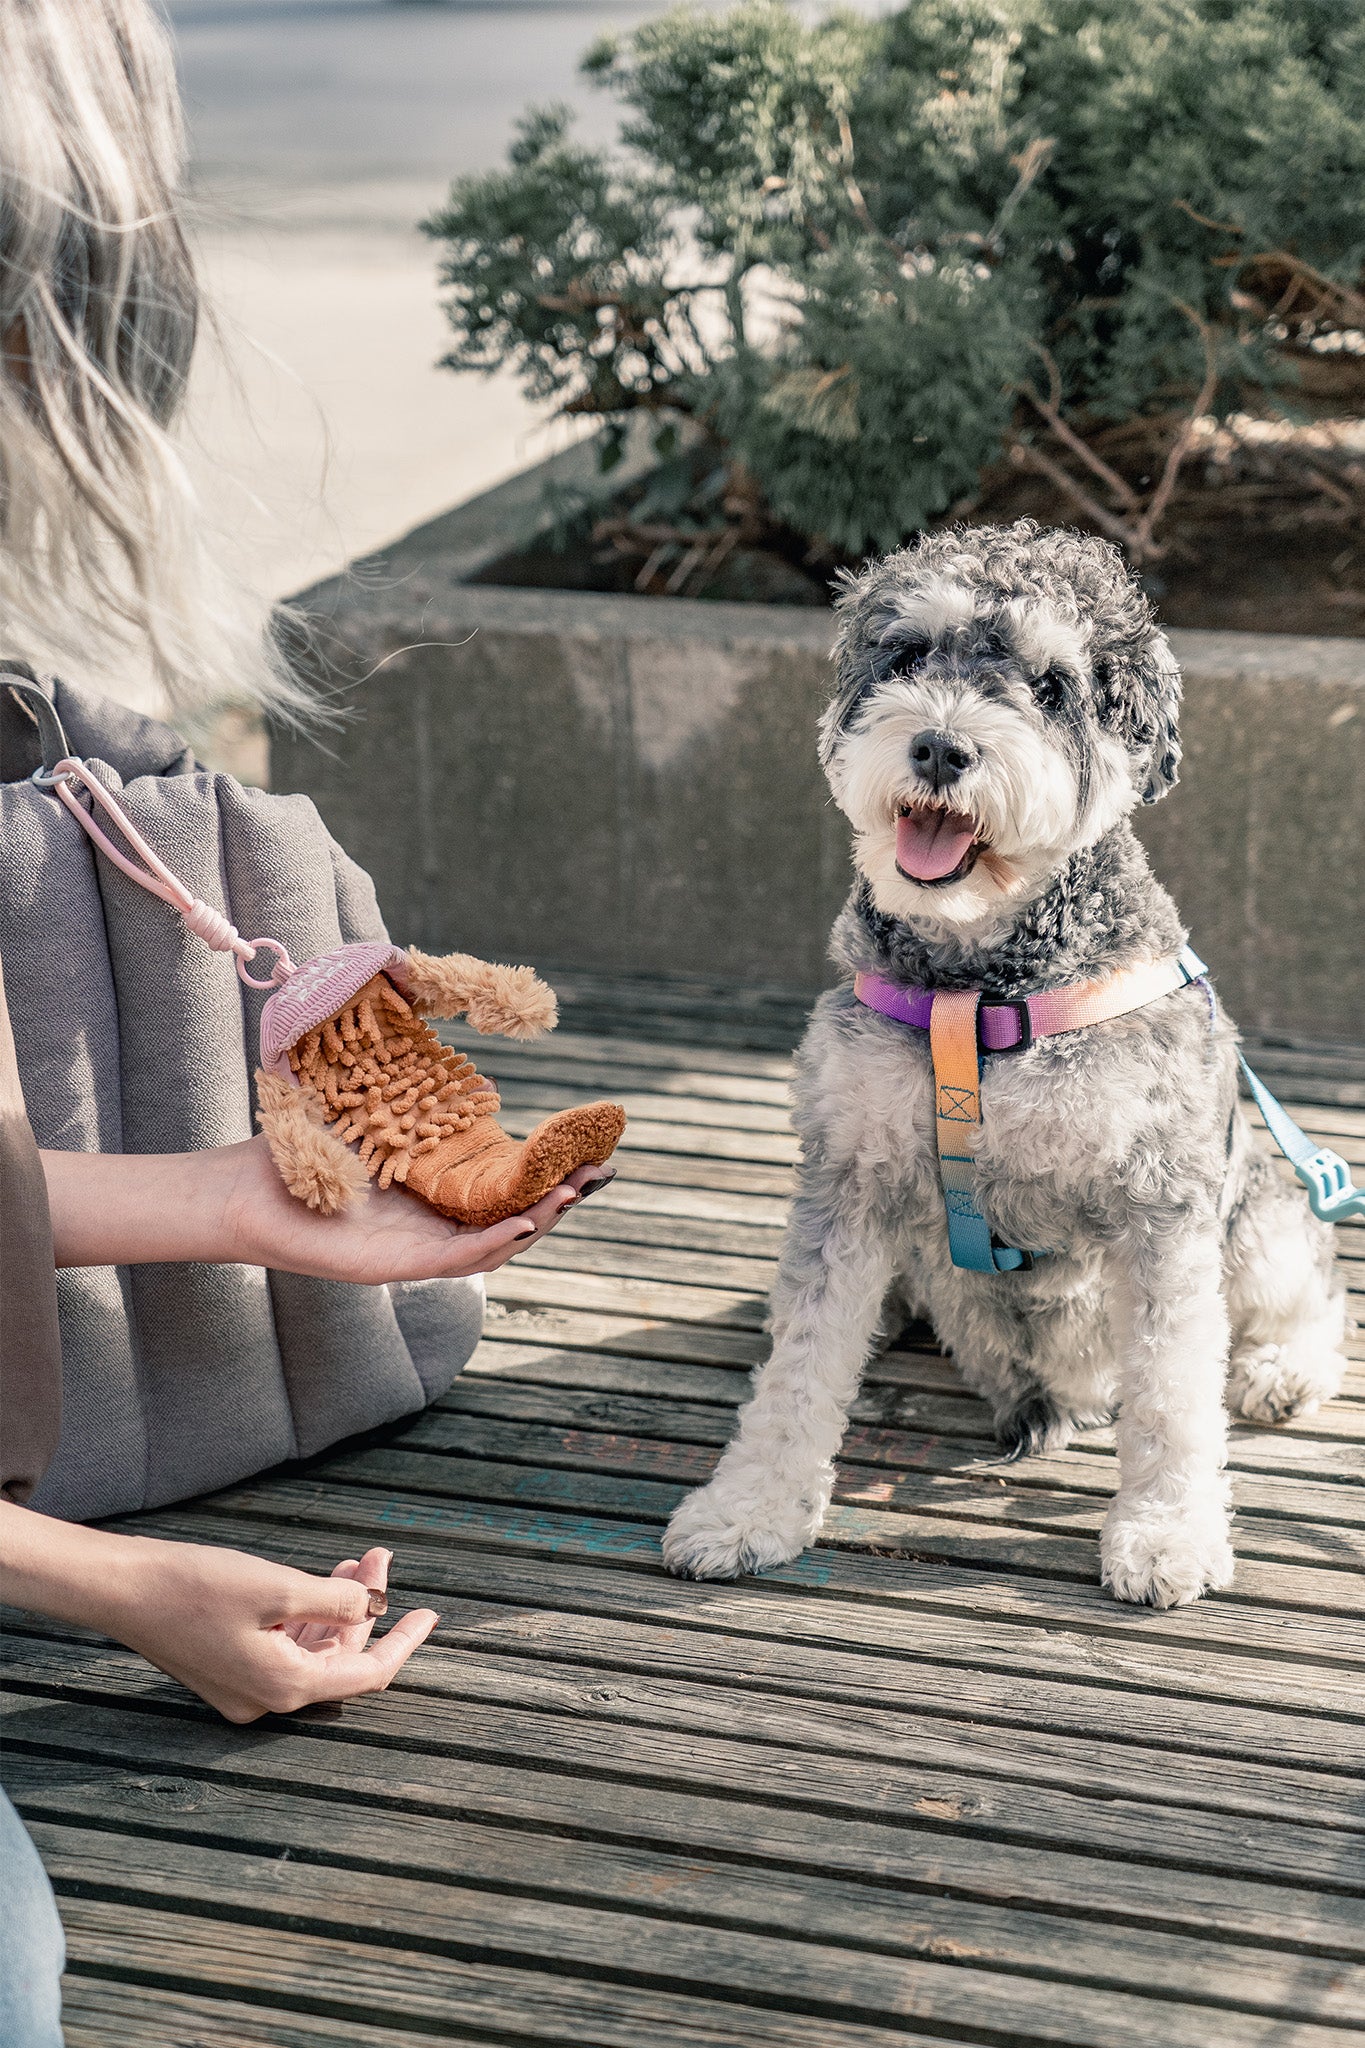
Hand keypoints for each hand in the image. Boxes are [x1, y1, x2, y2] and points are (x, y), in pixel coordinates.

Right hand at [0, 1505, 438, 1724]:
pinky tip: (321, 1580)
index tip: (430, 1613)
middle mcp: (267, 1700)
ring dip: (338, 1606)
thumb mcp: (279, 1587)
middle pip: (339, 1656)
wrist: (124, 1589)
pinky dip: (308, 1614)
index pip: (366, 1674)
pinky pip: (285, 1647)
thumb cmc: (198, 1586)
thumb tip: (373, 1611)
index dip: (403, 1643)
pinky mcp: (227, 1669)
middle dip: (366, 1607)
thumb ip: (337, 1602)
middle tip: (379, 1557)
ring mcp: (244, 1688)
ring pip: (312, 1649)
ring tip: (356, 1561)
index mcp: (286, 1687)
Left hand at [223, 1140, 606, 1284]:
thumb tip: (489, 1081)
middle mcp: (428, 1232)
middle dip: (560, 1200)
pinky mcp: (387, 1269)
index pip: (506, 1195)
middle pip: (513, 1223)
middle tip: (598, 1173)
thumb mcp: (376, 1121)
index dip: (550, 1178)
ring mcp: (411, 1255)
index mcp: (431, 1201)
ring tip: (573, 1195)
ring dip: (538, 1223)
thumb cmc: (297, 1155)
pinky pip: (452, 1261)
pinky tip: (525, 1223)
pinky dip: (493, 1244)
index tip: (590, 1153)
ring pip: (493, 1247)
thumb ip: (426, 1104)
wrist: (234, 1190)